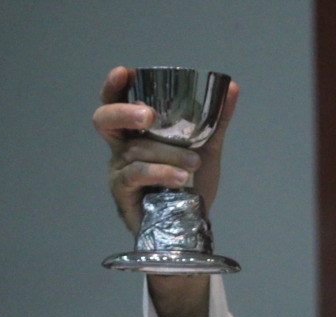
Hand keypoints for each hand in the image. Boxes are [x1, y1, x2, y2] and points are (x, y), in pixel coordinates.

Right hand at [91, 66, 238, 234]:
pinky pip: (136, 175)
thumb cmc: (191, 184)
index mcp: (137, 132)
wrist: (191, 225)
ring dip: (167, 154)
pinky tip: (181, 178)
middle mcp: (122, 147)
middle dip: (123, 112)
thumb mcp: (207, 147)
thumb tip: (231, 87)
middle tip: (147, 114)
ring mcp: (119, 170)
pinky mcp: (122, 192)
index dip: (114, 87)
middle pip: (105, 120)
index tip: (125, 72)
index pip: (116, 103)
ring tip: (195, 162)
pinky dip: (161, 173)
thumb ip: (216, 119)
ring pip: (135, 151)